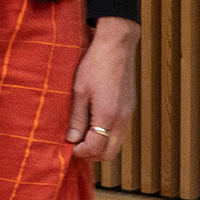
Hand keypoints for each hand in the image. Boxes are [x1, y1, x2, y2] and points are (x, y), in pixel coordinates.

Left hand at [66, 17, 137, 162]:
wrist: (117, 45)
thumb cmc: (95, 64)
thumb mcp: (80, 91)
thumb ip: (77, 118)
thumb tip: (72, 139)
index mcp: (108, 115)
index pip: (96, 148)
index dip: (81, 152)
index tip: (69, 146)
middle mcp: (122, 119)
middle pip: (110, 153)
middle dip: (92, 153)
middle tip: (76, 144)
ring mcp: (128, 114)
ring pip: (117, 144)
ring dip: (101, 145)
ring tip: (84, 134)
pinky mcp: (130, 108)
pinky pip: (120, 132)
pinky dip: (108, 135)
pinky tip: (95, 123)